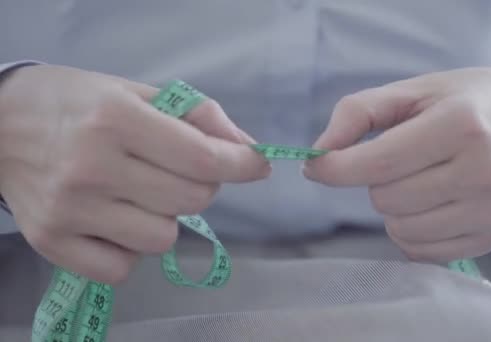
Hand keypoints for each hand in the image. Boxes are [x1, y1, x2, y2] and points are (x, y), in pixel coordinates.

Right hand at [0, 65, 269, 282]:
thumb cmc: (77, 103)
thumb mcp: (137, 91)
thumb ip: (198, 115)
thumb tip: (249, 149)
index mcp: (116, 119)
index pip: (201, 158)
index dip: (240, 164)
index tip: (256, 165)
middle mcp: (92, 167)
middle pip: (191, 201)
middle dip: (202, 186)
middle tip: (178, 170)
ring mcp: (70, 210)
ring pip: (163, 240)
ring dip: (166, 218)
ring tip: (142, 195)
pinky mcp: (52, 243)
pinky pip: (122, 268)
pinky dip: (131, 248)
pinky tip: (117, 220)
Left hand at [304, 68, 490, 261]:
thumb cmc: (467, 104)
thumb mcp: (415, 90)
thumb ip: (358, 112)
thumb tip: (319, 152)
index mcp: (463, 125)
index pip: (379, 163)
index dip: (335, 168)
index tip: (316, 166)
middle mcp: (483, 172)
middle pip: (386, 199)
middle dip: (374, 180)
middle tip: (398, 159)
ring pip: (399, 228)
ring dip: (392, 206)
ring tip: (417, 179)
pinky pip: (420, 251)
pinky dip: (409, 230)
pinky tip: (428, 204)